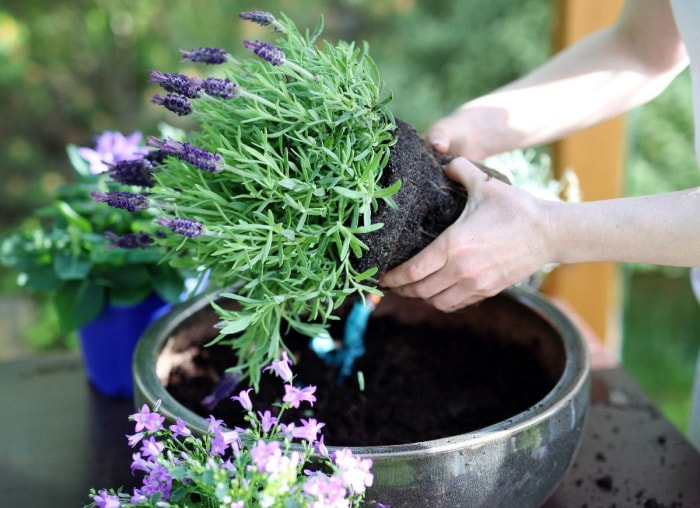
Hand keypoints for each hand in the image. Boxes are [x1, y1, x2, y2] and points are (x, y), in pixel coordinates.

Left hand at [379, 157, 553, 311]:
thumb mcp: (485, 184)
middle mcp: (461, 269)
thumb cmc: (516, 208)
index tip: (380, 276)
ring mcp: (475, 284)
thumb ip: (461, 170)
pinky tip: (436, 292)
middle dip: (401, 290)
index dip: (392, 277)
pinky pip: (455, 304)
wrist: (550, 232)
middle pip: (419, 290)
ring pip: (436, 302)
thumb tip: (446, 162)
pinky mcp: (488, 291)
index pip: (413, 271)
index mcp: (453, 245)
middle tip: (390, 284)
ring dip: (420, 297)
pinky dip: (441, 302)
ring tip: (411, 288)